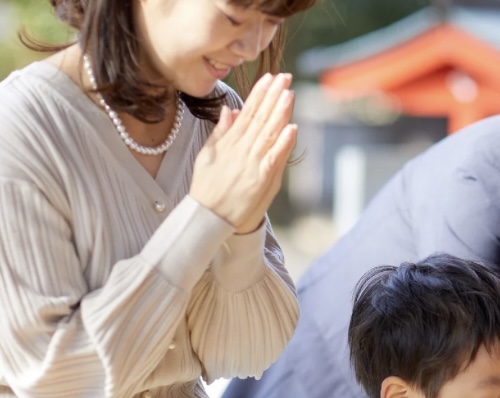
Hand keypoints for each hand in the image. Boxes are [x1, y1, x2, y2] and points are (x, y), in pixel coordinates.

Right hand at [190, 72, 297, 233]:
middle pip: (261, 118)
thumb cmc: (208, 188)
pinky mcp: (261, 179)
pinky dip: (283, 143)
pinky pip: (274, 158)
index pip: (248, 113)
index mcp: (229, 143)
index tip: (269, 78)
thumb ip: (220, 132)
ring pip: (269, 134)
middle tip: (285, 77)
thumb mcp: (208, 155)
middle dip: (273, 96)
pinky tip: (292, 128)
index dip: (259, 94)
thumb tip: (230, 110)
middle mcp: (241, 150)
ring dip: (280, 113)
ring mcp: (252, 164)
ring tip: (290, 93)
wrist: (207, 217)